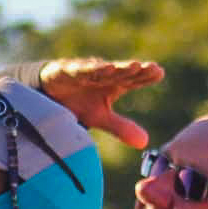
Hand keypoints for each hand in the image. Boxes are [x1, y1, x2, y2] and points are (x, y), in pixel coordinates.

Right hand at [35, 58, 162, 149]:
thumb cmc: (79, 102)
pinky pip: (78, 69)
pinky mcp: (66, 70)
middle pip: (121, 72)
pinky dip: (88, 68)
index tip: (159, 73)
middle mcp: (102, 75)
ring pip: (103, 69)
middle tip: (151, 68)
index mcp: (113, 84)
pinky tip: (102, 67)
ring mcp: (84, 72)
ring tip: (133, 66)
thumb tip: (145, 143)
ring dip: (118, 67)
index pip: (132, 79)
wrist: (48, 94)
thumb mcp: (99, 117)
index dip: (145, 76)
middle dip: (136, 70)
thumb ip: (120, 127)